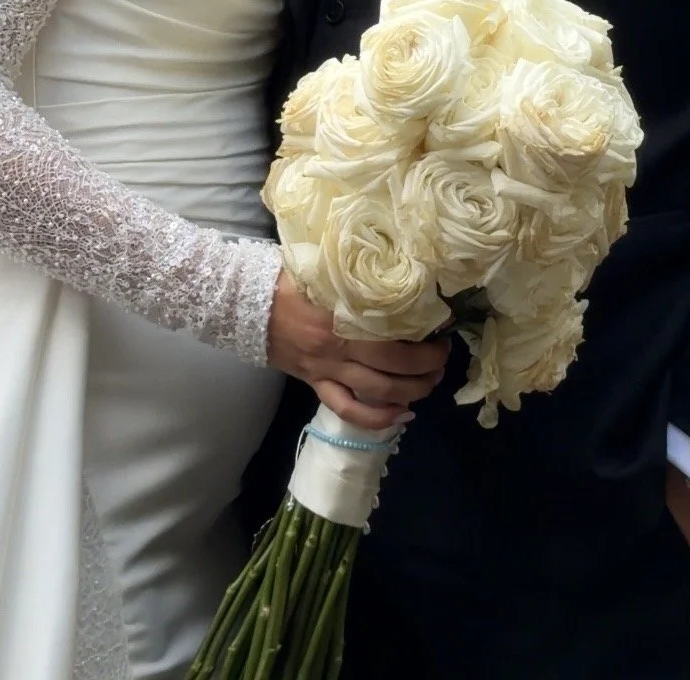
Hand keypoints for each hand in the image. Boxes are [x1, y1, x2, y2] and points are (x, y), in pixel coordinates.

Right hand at [266, 270, 449, 432]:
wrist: (246, 304)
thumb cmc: (289, 280)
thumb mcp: (324, 269)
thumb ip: (356, 277)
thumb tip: (396, 270)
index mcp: (343, 316)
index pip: (394, 333)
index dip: (424, 336)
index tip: (443, 327)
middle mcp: (339, 348)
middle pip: (394, 367)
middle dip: (427, 366)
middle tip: (443, 358)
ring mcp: (327, 370)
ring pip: (378, 392)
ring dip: (412, 392)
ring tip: (430, 383)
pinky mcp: (316, 384)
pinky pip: (348, 410)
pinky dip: (378, 419)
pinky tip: (402, 416)